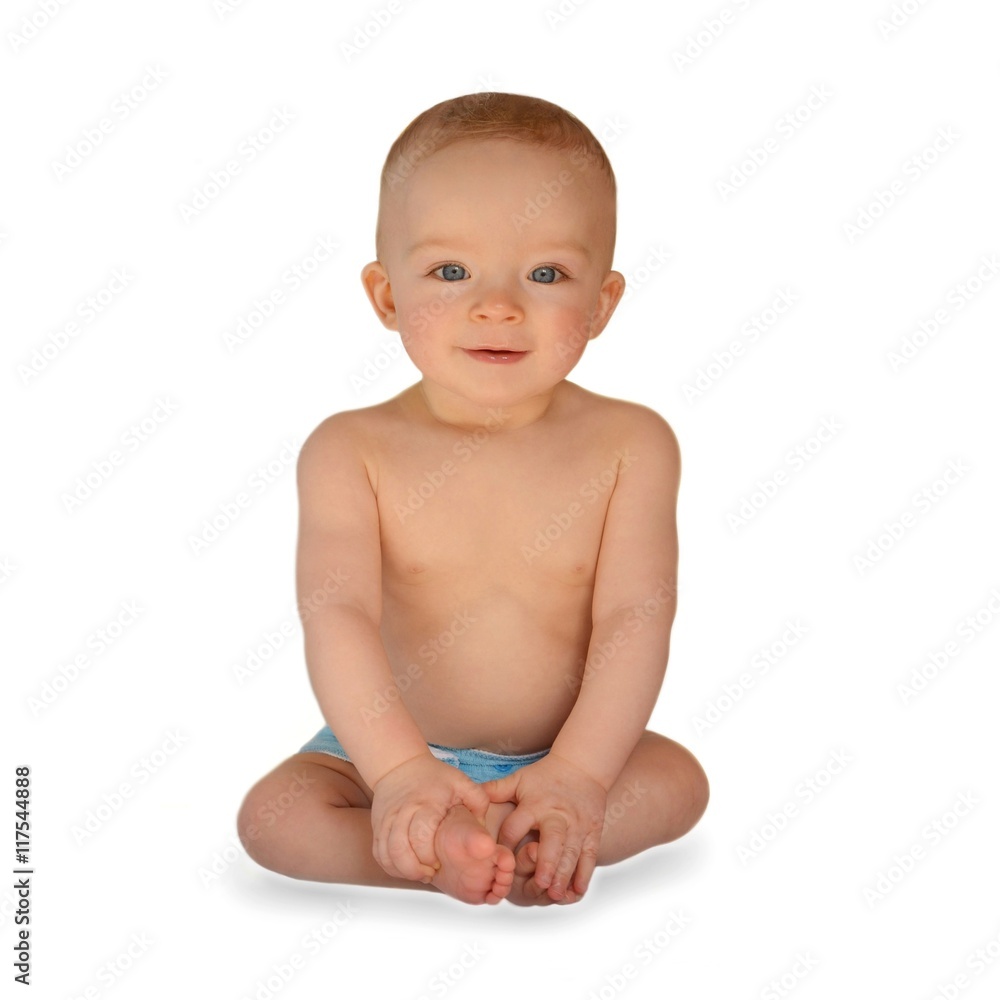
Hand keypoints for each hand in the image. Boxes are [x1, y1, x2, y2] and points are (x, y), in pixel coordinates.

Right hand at [370, 754, 489, 882]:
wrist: (400, 765)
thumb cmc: (433, 776)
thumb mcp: (460, 781)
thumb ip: (478, 801)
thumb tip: (484, 827)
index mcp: (425, 803)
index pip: (420, 836)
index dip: (428, 856)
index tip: (439, 863)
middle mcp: (402, 813)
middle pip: (399, 849)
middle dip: (415, 869)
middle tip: (431, 871)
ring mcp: (386, 820)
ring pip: (386, 854)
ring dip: (403, 870)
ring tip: (420, 872)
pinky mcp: (377, 827)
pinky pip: (379, 854)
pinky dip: (391, 866)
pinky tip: (406, 868)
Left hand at [482, 752, 606, 899]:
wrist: (582, 767)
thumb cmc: (545, 776)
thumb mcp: (519, 779)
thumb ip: (495, 790)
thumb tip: (470, 796)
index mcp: (535, 804)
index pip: (516, 826)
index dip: (506, 844)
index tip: (499, 861)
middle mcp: (557, 816)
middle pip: (553, 839)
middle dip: (548, 863)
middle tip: (542, 884)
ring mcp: (577, 825)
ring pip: (572, 852)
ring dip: (565, 874)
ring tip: (557, 895)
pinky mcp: (592, 831)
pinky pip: (590, 855)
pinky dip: (584, 874)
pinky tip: (577, 892)